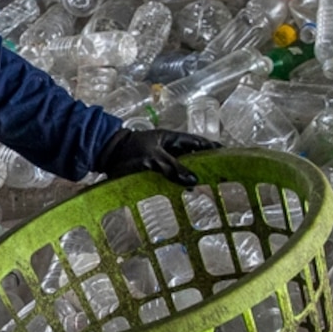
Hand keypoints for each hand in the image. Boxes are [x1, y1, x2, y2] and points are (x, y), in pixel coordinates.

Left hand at [98, 125, 219, 185]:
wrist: (106, 155)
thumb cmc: (129, 152)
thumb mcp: (153, 159)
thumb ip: (172, 168)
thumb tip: (194, 181)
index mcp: (171, 138)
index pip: (197, 142)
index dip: (211, 148)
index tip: (226, 154)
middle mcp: (169, 148)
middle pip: (192, 156)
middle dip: (205, 164)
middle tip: (222, 175)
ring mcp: (162, 159)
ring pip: (182, 167)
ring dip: (192, 175)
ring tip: (208, 186)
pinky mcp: (154, 171)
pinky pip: (171, 177)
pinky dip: (179, 183)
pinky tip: (186, 193)